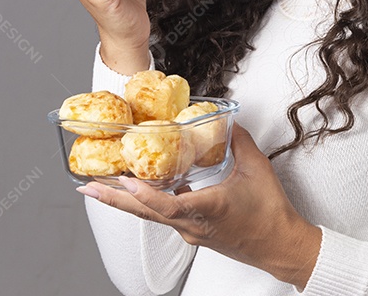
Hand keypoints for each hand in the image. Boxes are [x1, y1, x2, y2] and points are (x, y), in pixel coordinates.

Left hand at [77, 123, 321, 290]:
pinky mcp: (195, 233)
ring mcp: (191, 231)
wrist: (280, 246)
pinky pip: (165, 216)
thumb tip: (227, 120)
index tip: (126, 183)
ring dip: (126, 202)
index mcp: (209, 209)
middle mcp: (193, 225)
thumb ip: (239, 141)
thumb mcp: (257, 169)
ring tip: (101, 188)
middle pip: (146, 213)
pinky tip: (143, 190)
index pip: (171, 205)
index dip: (146, 195)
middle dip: (115, 199)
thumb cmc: (270, 214)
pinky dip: (149, 203)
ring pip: (152, 215)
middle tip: (88, 187)